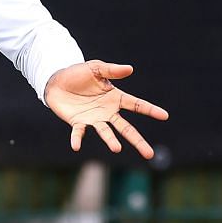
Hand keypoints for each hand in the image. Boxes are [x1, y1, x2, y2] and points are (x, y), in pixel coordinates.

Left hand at [43, 60, 168, 157]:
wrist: (57, 82)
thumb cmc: (79, 74)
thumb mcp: (96, 68)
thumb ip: (112, 70)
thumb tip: (130, 69)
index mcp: (115, 98)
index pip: (136, 105)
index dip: (150, 110)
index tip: (165, 116)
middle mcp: (107, 112)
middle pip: (126, 128)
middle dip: (137, 140)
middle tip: (149, 154)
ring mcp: (93, 119)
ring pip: (106, 132)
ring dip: (111, 140)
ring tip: (117, 149)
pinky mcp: (77, 123)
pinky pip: (78, 133)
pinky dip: (77, 139)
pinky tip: (76, 146)